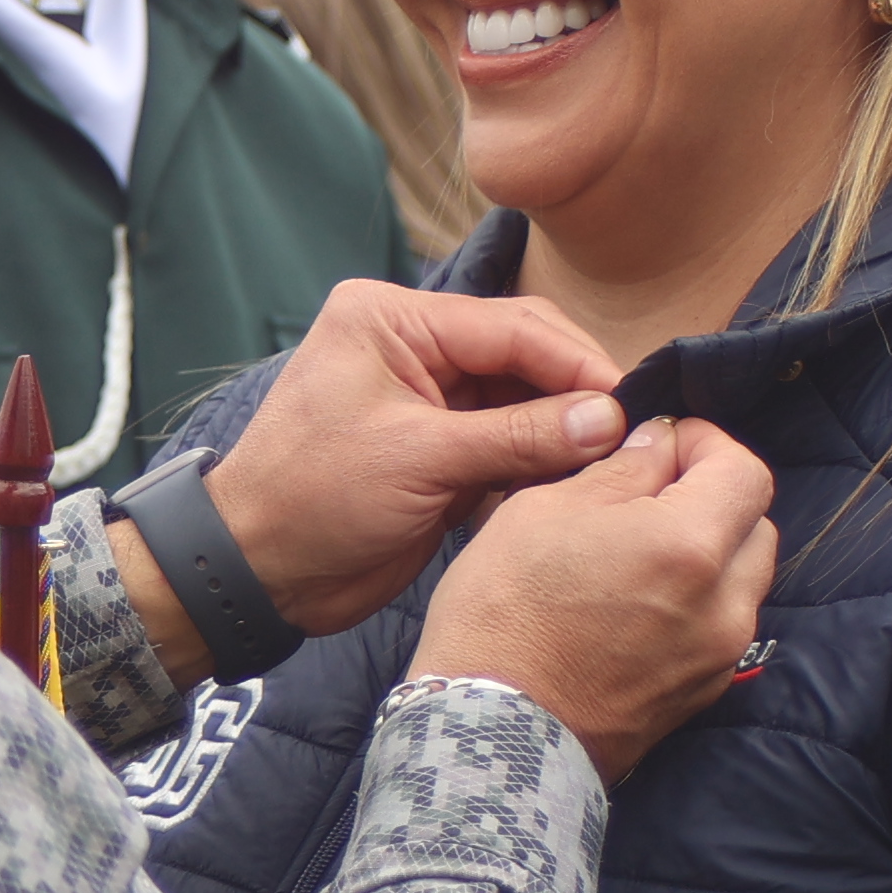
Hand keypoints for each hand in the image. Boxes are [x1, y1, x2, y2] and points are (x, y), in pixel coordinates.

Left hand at [132, 284, 632, 652]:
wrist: (257, 572)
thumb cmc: (313, 501)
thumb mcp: (421, 460)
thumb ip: (518, 436)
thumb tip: (608, 419)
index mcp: (393, 320)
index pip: (511, 325)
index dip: (577, 363)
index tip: (633, 403)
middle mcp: (415, 347)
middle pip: (524, 356)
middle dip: (577, 394)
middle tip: (634, 435)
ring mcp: (429, 399)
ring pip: (523, 401)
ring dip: (565, 431)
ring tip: (616, 463)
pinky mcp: (440, 449)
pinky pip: (509, 442)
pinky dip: (541, 461)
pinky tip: (579, 482)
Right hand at [400, 418, 776, 783]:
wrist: (492, 733)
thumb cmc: (504, 613)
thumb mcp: (544, 510)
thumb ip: (620, 470)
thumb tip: (657, 446)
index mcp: (691, 545)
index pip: (744, 470)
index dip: (705, 443)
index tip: (662, 443)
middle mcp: (724, 604)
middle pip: (756, 524)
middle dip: (714, 496)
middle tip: (650, 492)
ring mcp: (718, 656)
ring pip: (743, 579)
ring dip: (709, 551)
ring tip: (639, 552)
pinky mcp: (701, 694)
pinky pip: (721, 627)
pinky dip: (697, 601)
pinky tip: (636, 602)